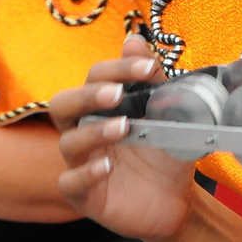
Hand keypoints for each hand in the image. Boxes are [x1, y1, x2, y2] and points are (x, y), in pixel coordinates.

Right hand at [53, 38, 197, 240]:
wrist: (178, 200)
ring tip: (123, 128)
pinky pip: (71, 182)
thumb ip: (152, 81)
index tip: (147, 67)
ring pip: (68, 143)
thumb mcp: (167, 116)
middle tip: (116, 94)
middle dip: (88, 95)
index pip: (96, 78)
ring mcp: (81, 163)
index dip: (117, 69)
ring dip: (94, 132)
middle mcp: (85, 131)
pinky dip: (86, 174)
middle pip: (63, 105)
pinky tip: (106, 167)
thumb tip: (134, 41)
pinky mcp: (84, 196)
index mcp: (102, 108)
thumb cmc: (165, 153)